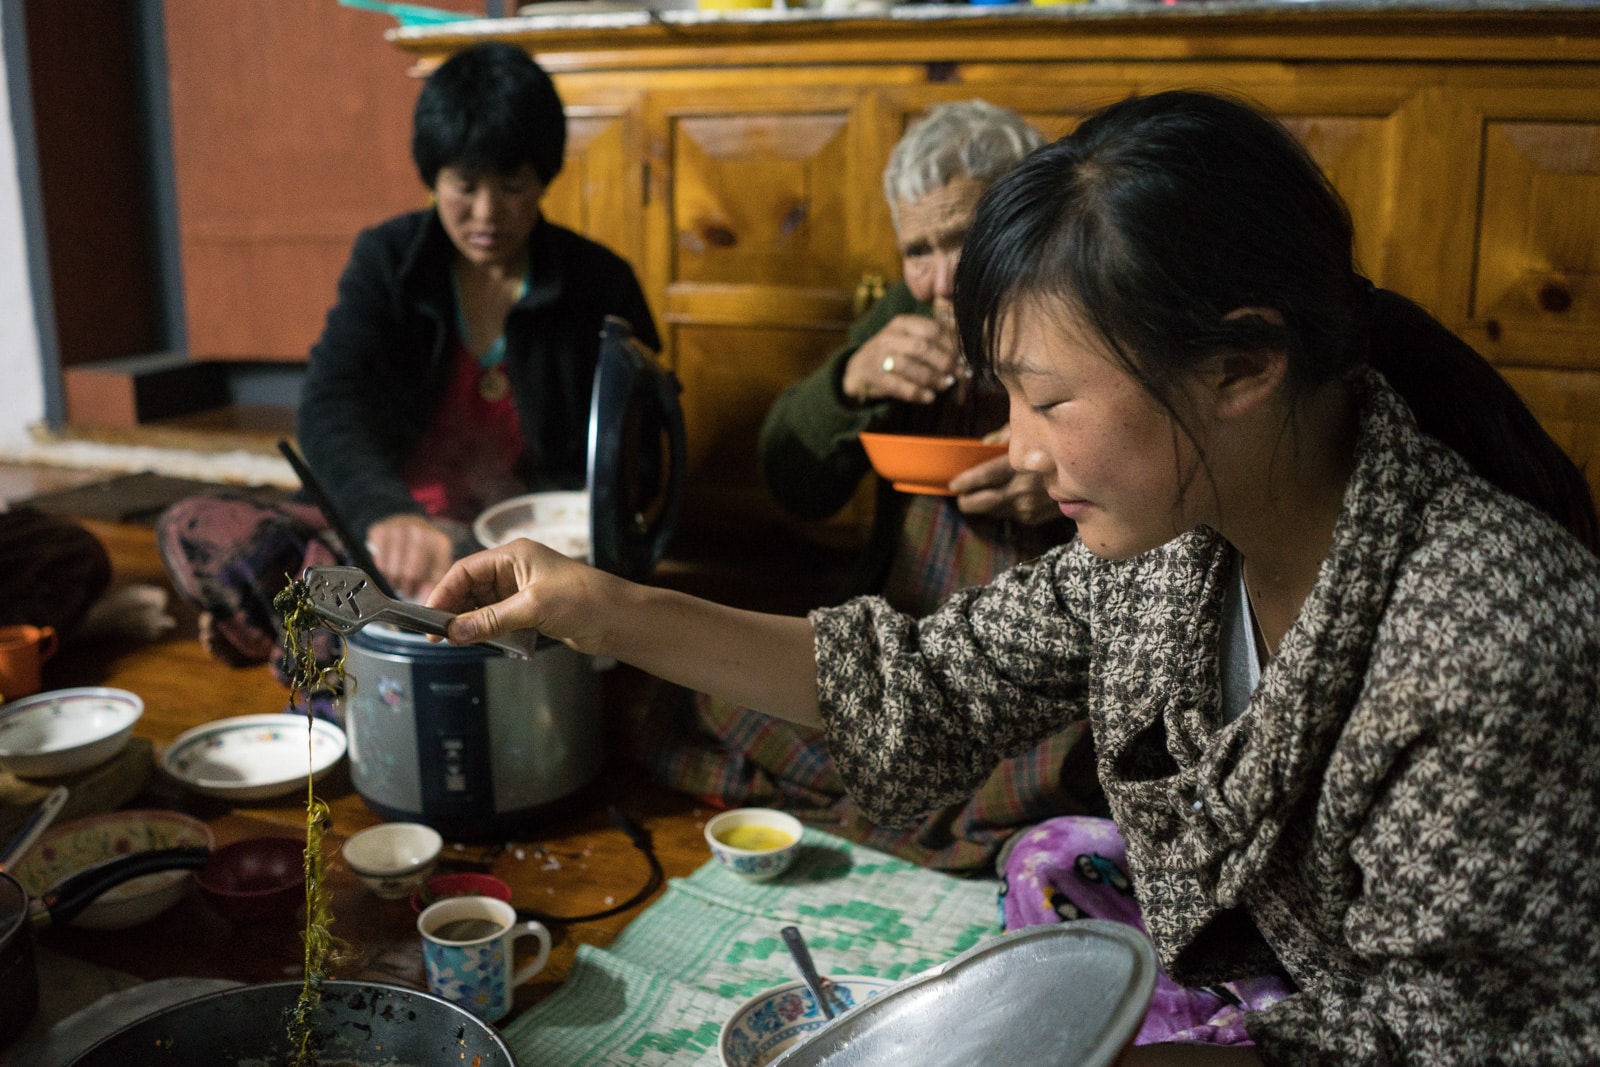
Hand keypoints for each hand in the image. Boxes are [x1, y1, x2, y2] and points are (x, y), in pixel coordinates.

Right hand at [365, 514, 453, 601]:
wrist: (403, 522)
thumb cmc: (421, 550)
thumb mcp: (434, 563)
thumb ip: (433, 582)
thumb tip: (425, 598)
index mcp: (439, 542)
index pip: (434, 575)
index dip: (427, 592)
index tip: (422, 599)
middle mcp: (420, 531)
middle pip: (411, 574)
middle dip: (408, 589)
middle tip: (407, 591)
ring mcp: (398, 529)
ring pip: (393, 571)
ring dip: (394, 582)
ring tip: (398, 581)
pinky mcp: (379, 531)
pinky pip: (379, 564)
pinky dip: (382, 574)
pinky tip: (387, 572)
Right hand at [426, 538, 614, 657]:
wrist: (619, 619)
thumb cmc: (583, 600)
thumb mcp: (532, 608)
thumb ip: (490, 620)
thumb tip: (453, 632)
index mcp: (513, 555)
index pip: (466, 570)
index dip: (444, 592)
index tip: (430, 618)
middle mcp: (515, 569)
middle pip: (471, 588)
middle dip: (454, 610)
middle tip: (439, 636)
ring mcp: (522, 590)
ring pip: (483, 606)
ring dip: (471, 623)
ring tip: (458, 642)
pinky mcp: (530, 610)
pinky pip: (499, 619)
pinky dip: (489, 631)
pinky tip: (483, 642)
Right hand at [841, 314, 963, 404]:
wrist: (859, 368)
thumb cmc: (894, 352)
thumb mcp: (910, 336)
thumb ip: (935, 335)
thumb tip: (965, 341)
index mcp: (903, 323)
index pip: (933, 329)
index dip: (952, 344)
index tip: (965, 357)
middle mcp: (889, 336)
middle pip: (923, 347)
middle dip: (945, 362)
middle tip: (959, 374)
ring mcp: (879, 356)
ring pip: (910, 366)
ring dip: (932, 378)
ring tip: (946, 385)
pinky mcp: (874, 377)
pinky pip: (898, 386)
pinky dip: (917, 393)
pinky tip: (929, 397)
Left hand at [948, 425, 1058, 525]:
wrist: (1093, 472)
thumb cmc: (1058, 444)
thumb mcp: (1033, 429)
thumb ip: (1005, 435)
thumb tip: (982, 444)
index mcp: (1020, 465)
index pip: (983, 477)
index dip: (965, 482)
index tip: (954, 484)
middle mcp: (1023, 490)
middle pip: (984, 502)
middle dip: (968, 502)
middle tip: (959, 498)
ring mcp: (1030, 507)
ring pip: (996, 511)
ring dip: (983, 507)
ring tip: (974, 500)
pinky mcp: (1036, 518)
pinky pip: (1011, 515)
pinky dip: (1001, 509)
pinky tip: (1000, 501)